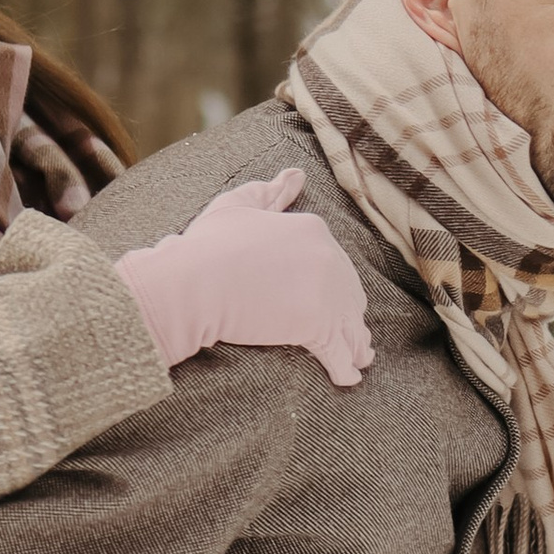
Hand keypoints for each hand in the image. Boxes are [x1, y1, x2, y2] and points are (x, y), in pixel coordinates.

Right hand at [113, 169, 374, 386]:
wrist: (195, 281)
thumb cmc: (208, 245)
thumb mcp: (238, 205)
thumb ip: (270, 192)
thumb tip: (296, 174)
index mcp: (313, 229)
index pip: (334, 263)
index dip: (332, 285)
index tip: (329, 300)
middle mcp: (329, 259)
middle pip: (348, 294)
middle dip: (348, 315)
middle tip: (351, 335)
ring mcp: (327, 294)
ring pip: (350, 325)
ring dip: (355, 345)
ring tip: (357, 360)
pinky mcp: (317, 328)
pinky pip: (340, 354)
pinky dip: (346, 368)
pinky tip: (347, 379)